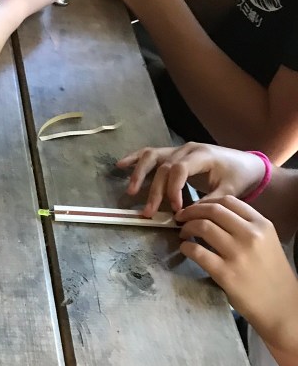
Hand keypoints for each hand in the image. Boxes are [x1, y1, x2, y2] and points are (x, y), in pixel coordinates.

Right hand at [117, 143, 267, 214]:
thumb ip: (208, 203)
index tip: (175, 210)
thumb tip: (186, 217)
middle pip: (163, 168)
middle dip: (154, 192)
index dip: (173, 190)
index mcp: (202, 155)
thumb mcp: (228, 192)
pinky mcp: (173, 154)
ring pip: (153, 157)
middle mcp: (187, 149)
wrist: (246, 165)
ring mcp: (178, 150)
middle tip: (149, 213)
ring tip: (130, 191)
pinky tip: (120, 165)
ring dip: (139, 174)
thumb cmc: (238, 177)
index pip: (179, 170)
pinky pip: (151, 154)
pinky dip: (135, 159)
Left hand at [176, 195, 297, 344]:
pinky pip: (197, 252)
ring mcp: (237, 254)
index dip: (206, 202)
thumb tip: (214, 217)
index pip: (228, 201)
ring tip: (183, 234)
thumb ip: (246, 228)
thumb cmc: (271, 274)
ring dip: (187, 228)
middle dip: (192, 211)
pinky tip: (185, 249)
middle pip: (213, 211)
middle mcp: (250, 235)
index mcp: (262, 225)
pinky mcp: (225, 273)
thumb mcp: (267, 242)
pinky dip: (185, 247)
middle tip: (181, 218)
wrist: (280, 304)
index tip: (195, 208)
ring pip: (203, 227)